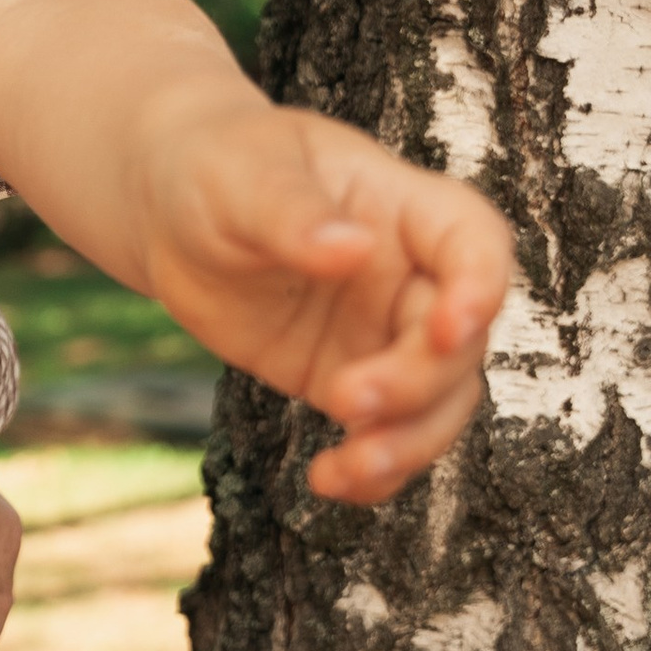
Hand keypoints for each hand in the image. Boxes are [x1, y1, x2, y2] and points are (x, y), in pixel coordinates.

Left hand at [144, 105, 509, 504]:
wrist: (170, 212)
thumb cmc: (213, 167)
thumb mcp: (240, 176)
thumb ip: (291, 211)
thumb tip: (350, 248)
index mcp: (402, 205)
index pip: (475, 242)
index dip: (481, 287)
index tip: (452, 327)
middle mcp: (409, 275)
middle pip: (460, 341)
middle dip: (418, 382)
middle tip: (346, 400)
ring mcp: (383, 333)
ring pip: (437, 402)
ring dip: (407, 444)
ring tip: (346, 471)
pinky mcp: (347, 378)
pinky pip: (384, 434)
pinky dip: (372, 470)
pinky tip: (330, 482)